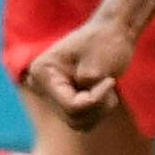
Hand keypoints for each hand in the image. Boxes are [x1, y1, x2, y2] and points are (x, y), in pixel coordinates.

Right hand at [26, 13, 145, 128]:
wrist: (112, 32)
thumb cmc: (105, 43)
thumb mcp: (97, 69)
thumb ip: (88, 97)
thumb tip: (77, 115)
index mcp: (42, 72)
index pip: (70, 106)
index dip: (95, 100)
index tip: (110, 81)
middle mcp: (42, 85)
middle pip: (73, 117)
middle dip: (98, 105)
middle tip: (110, 84)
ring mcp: (52, 94)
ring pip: (79, 122)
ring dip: (100, 109)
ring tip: (108, 86)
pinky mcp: (65, 100)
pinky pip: (82, 120)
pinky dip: (98, 111)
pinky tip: (104, 92)